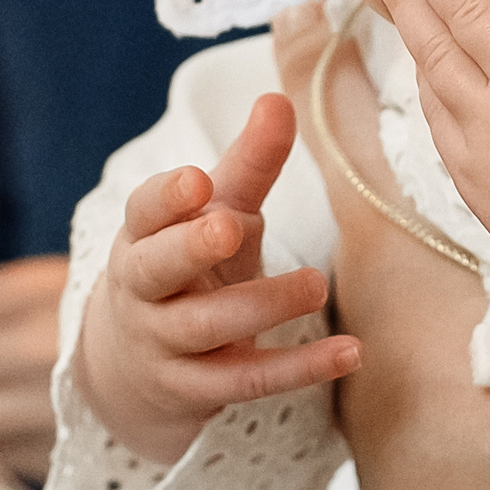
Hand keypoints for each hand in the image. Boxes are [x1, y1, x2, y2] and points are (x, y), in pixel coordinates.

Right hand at [71, 93, 359, 463]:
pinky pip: (247, 380)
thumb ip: (249, 163)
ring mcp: (165, 345)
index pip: (144, 212)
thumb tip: (278, 99)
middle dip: (191, 247)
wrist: (139, 365)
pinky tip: (350, 352)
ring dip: (261, 306)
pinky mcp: (197, 390)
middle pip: (156, 269)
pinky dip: (299, 369)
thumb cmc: (190, 266)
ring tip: (316, 284)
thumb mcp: (217, 212)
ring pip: (205, 326)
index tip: (199, 180)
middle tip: (232, 226)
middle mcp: (143, 290)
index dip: (166, 198)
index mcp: (143, 235)